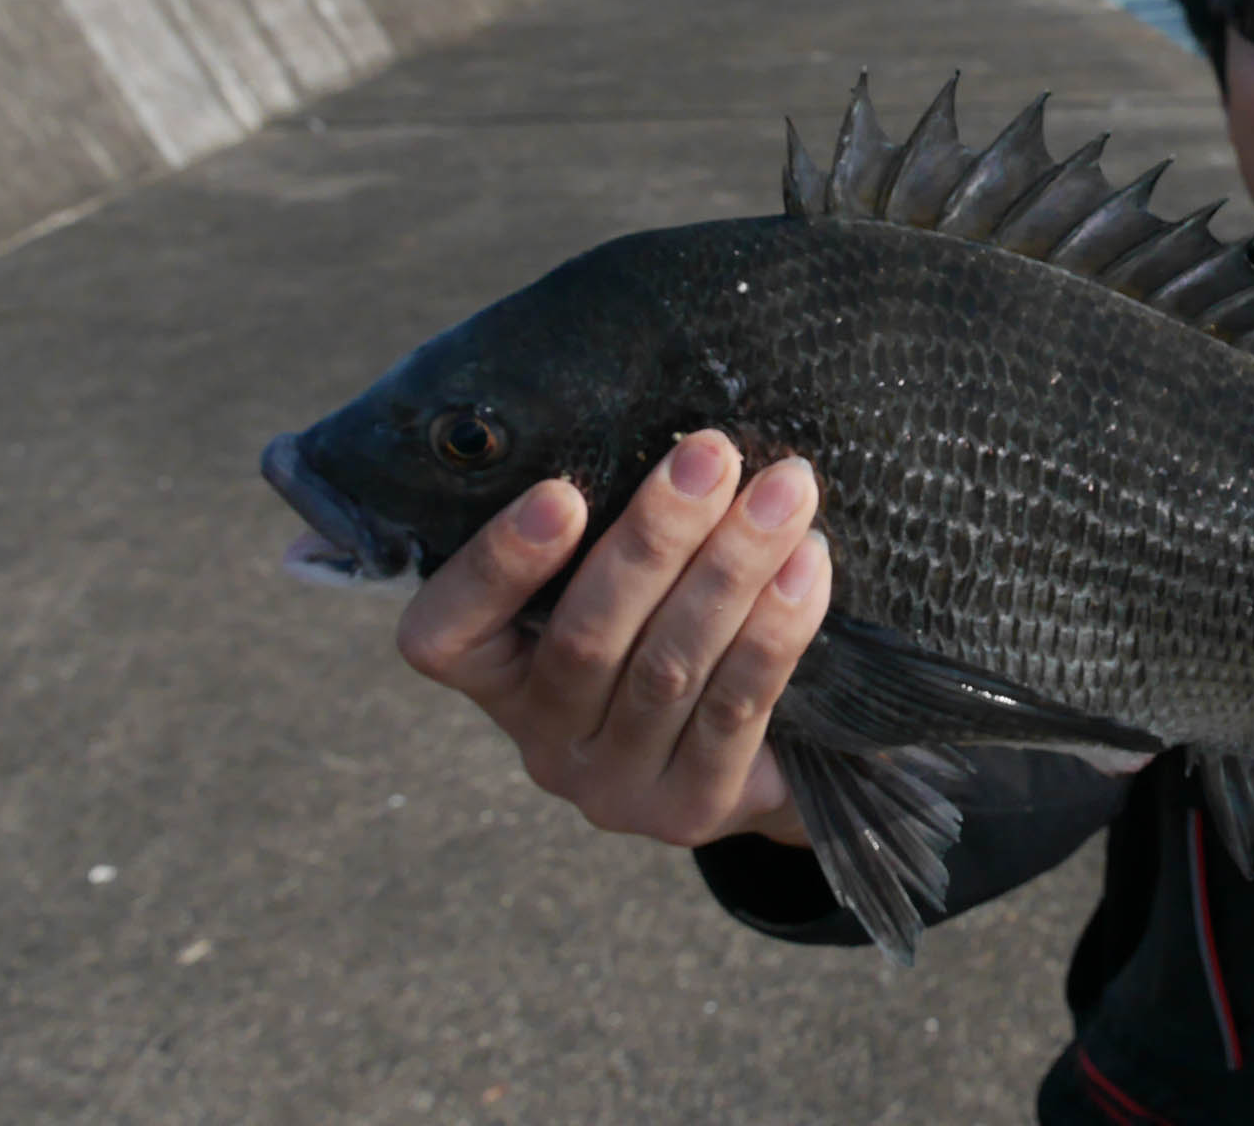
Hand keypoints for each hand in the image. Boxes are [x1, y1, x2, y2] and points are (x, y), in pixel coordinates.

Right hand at [394, 431, 829, 847]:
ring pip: (669, 667)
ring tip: (784, 493)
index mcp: (493, 677)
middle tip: (712, 455)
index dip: (496, 567)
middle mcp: (542, 743)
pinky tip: (808, 565)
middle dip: (655, 537)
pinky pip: (736, 707)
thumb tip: (671, 443)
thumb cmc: (672, 625)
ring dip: (732, 569)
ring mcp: (613, 788)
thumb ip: (610, 530)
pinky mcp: (690, 810)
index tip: (560, 494)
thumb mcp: (622, 584)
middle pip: (587, 638)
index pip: (445, 637)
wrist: (764, 752)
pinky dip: (776, 630)